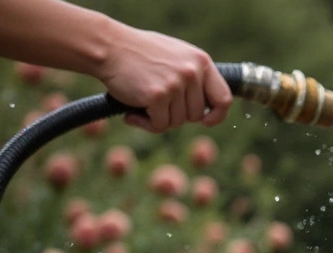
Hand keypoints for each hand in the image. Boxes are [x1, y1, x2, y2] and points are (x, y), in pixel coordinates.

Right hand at [92, 25, 231, 132]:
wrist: (109, 46)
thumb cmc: (141, 53)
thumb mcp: (177, 56)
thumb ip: (195, 76)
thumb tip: (209, 109)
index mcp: (201, 62)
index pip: (224, 98)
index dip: (217, 116)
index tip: (206, 122)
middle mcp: (192, 72)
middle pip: (196, 115)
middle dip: (177, 115)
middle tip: (158, 104)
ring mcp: (175, 84)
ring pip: (178, 122)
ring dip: (159, 119)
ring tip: (143, 103)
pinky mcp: (158, 96)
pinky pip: (160, 125)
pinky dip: (146, 124)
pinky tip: (133, 114)